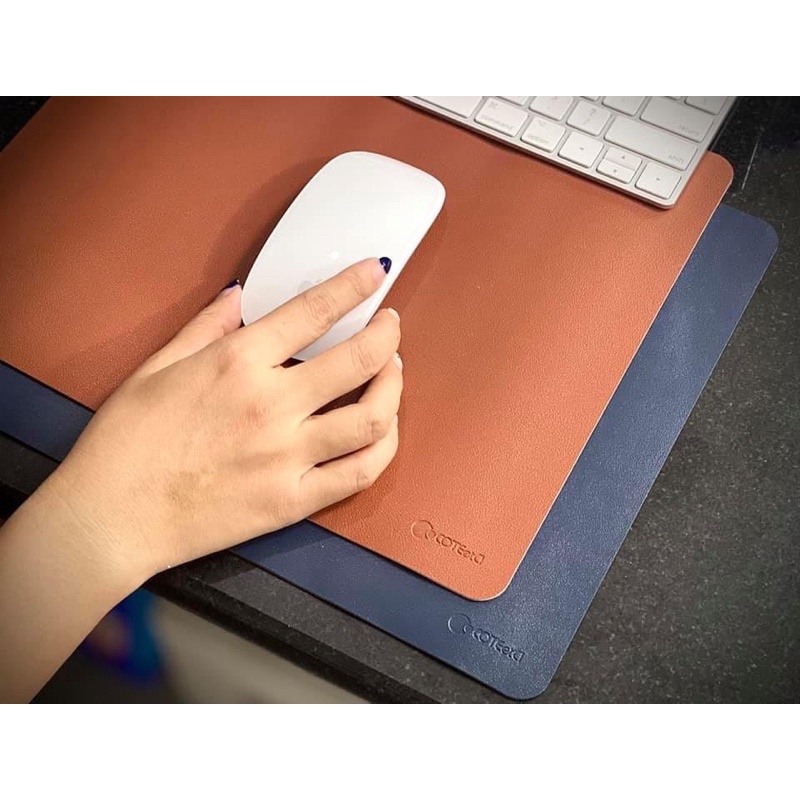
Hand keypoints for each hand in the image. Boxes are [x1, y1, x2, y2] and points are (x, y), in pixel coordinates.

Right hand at [41, 257, 401, 583]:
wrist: (111, 518)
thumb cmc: (125, 445)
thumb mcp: (156, 367)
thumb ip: (205, 327)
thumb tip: (238, 296)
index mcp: (236, 365)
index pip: (314, 310)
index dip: (354, 285)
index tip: (373, 272)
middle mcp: (271, 406)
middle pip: (359, 359)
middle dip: (387, 333)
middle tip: (389, 325)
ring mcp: (287, 457)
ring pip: (373, 417)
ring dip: (394, 387)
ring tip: (391, 373)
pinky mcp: (293, 501)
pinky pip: (359, 473)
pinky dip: (384, 447)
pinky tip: (384, 430)